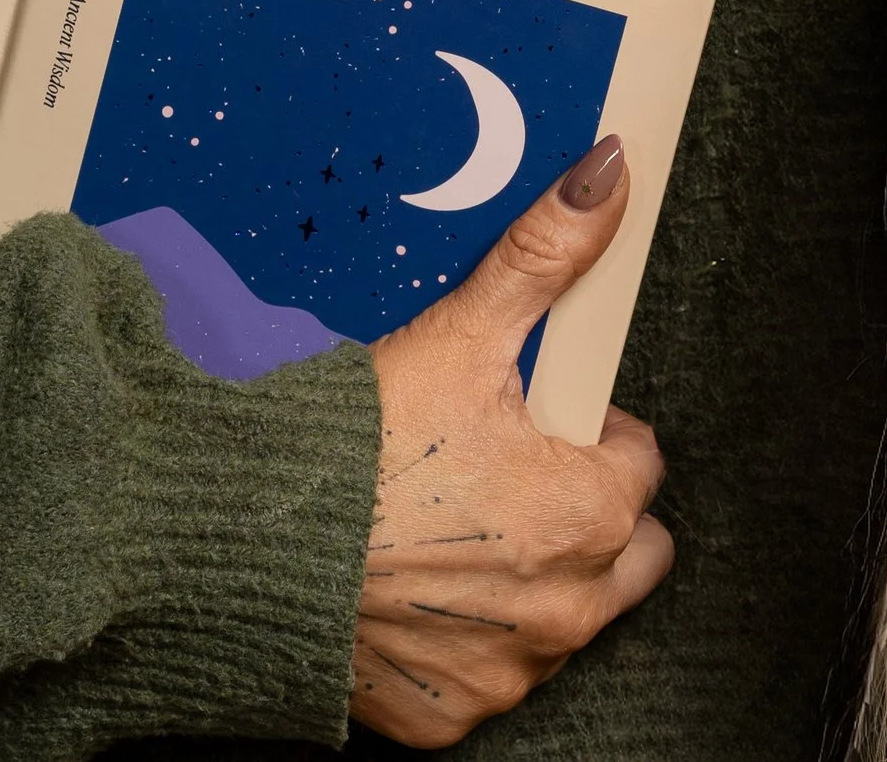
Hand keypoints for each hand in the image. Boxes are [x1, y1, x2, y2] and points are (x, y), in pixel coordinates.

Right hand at [348, 136, 672, 747]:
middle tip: (504, 470)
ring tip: (451, 522)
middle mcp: (567, 609)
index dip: (585, 427)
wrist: (249, 543)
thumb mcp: (464, 330)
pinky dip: (460, 638)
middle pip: (624, 552)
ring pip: (561, 617)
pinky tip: (413, 586)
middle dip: (583, 511)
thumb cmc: (358, 446)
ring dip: (529, 577)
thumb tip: (607, 177)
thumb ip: (547, 253)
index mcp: (590, 514)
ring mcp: (508, 672)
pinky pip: (484, 676)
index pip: (637, 462)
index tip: (533, 415)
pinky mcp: (448, 716)